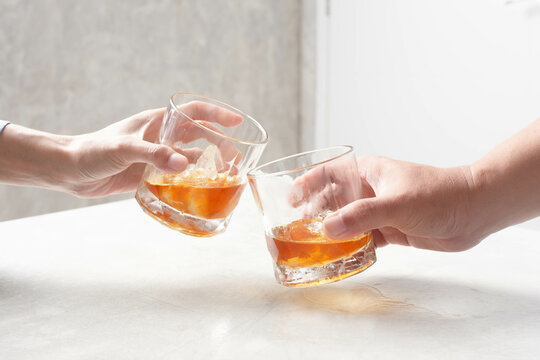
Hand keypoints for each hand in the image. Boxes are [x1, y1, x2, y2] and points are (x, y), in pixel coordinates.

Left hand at [68, 103, 242, 197]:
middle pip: (199, 137)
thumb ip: (152, 155)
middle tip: (234, 161)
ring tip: (224, 179)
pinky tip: (199, 192)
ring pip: (190, 159)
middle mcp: (160, 137)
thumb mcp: (123, 149)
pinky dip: (191, 182)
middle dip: (220, 145)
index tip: (237, 121)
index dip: (217, 114)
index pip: (194, 112)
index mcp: (157, 122)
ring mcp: (156, 156)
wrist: (69, 170)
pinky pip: (177, 177)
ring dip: (208, 167)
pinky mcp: (149, 174)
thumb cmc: (92, 151)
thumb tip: (183, 165)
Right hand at [294, 156, 478, 251]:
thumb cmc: (438, 194)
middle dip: (315, 212)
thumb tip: (327, 229)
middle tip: (299, 229)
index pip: (329, 172)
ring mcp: (380, 210)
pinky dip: (352, 247)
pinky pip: (363, 238)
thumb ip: (361, 216)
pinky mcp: (390, 230)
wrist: (473, 212)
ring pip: (347, 221)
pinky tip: (342, 257)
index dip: (307, 183)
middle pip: (334, 199)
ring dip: (333, 232)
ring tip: (315, 246)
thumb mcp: (396, 203)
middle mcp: (370, 190)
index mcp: (368, 172)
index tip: (291, 199)